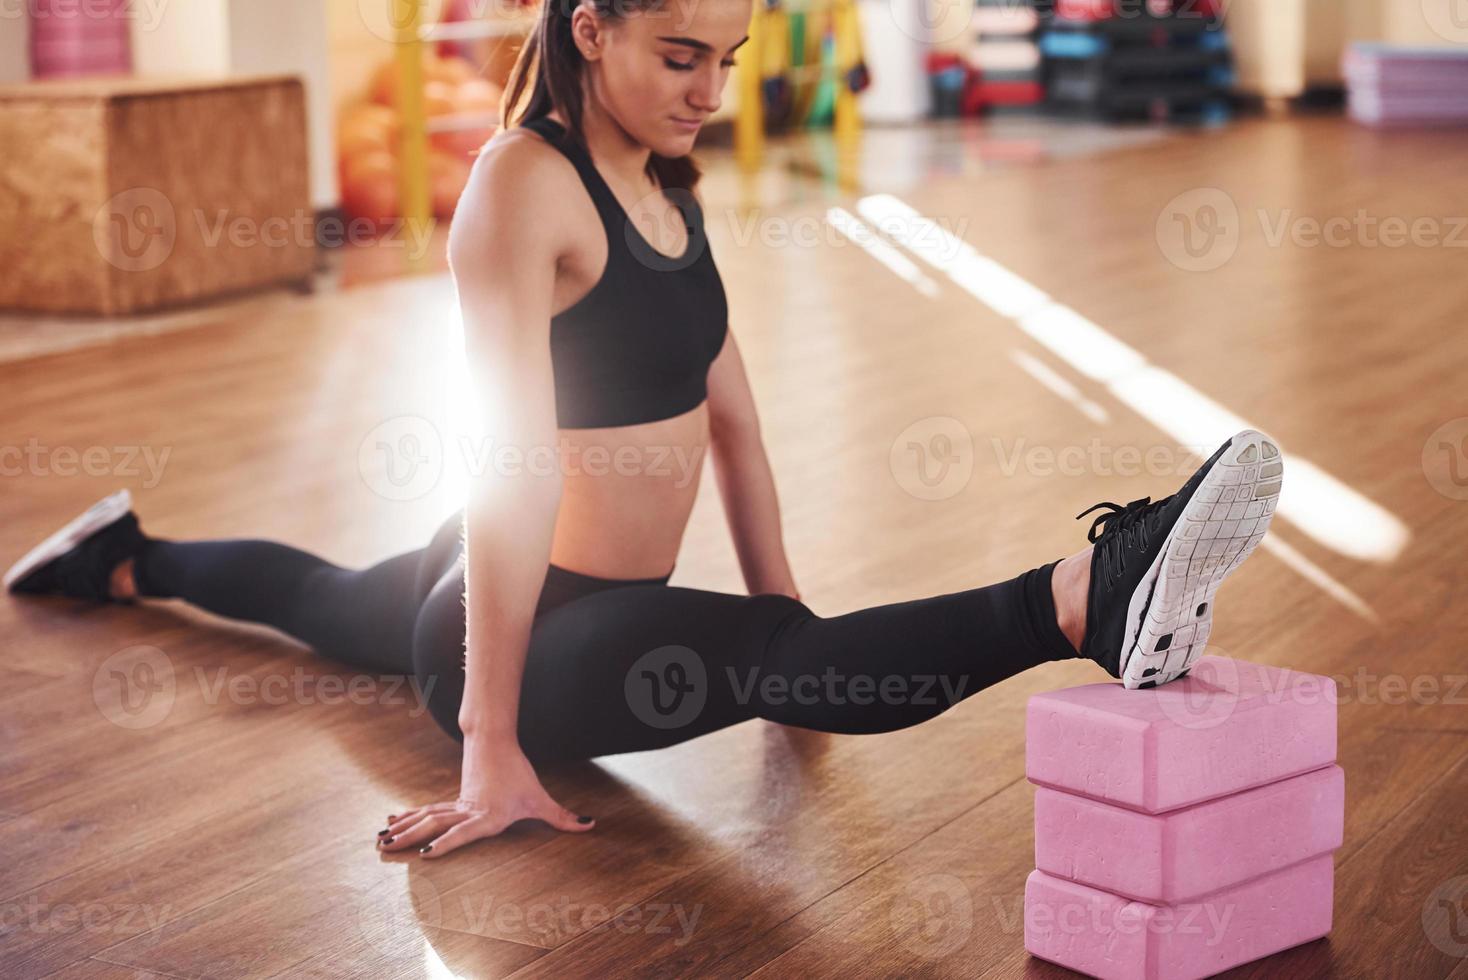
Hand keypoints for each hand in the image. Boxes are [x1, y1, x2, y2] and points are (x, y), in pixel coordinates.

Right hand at [376, 737, 594, 857]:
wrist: (496, 742)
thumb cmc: (519, 774)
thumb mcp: (540, 798)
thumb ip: (563, 816)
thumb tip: (590, 825)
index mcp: (487, 815)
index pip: (464, 831)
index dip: (447, 843)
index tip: (427, 854)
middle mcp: (467, 811)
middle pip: (434, 825)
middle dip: (411, 838)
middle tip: (386, 848)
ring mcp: (456, 805)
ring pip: (426, 817)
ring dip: (404, 828)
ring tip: (381, 839)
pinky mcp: (452, 801)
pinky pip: (427, 811)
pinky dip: (409, 817)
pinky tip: (392, 821)